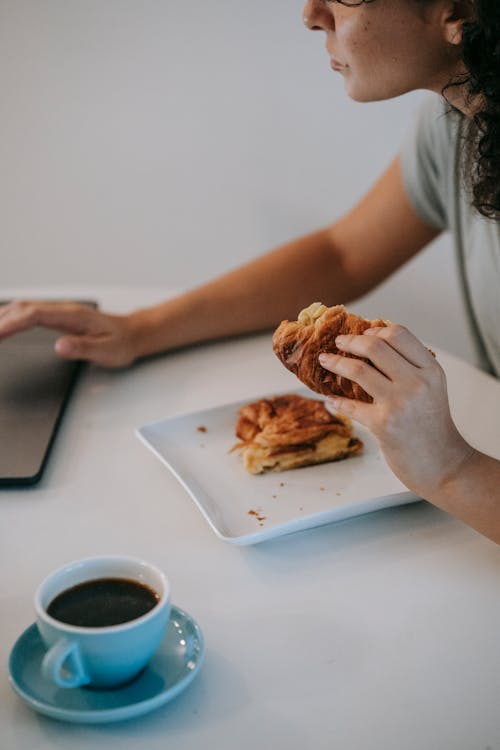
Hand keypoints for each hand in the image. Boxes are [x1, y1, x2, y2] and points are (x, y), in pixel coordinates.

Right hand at [0, 300, 137, 367]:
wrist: (133, 334)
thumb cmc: (121, 343)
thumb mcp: (107, 351)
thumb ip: (83, 349)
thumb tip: (60, 346)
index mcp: (74, 316)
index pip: (35, 315)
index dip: (13, 323)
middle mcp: (64, 310)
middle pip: (24, 308)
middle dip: (1, 320)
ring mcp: (60, 312)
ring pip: (24, 308)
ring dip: (3, 317)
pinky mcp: (58, 317)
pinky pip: (29, 312)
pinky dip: (12, 317)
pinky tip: (2, 324)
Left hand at [318, 324, 474, 498]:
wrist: (444, 465)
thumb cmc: (433, 426)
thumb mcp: (432, 388)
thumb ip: (411, 366)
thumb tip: (374, 344)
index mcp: (431, 370)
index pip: (399, 334)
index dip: (375, 330)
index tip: (363, 334)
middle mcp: (417, 382)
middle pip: (376, 346)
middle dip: (351, 341)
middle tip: (338, 342)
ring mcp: (399, 403)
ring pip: (359, 370)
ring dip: (336, 363)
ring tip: (325, 360)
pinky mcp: (383, 424)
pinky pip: (350, 405)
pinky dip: (336, 401)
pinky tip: (330, 399)